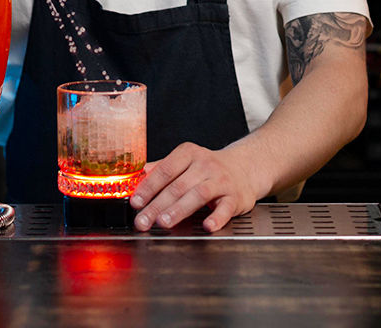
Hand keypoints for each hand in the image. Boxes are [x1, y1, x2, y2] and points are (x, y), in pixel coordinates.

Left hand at [129, 142, 260, 232]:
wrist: (244, 168)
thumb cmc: (209, 169)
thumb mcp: (185, 162)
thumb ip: (162, 169)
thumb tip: (137, 177)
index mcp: (188, 154)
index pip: (165, 171)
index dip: (148, 187)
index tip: (135, 202)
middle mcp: (205, 165)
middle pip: (178, 186)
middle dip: (157, 205)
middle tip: (143, 220)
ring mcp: (221, 180)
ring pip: (198, 194)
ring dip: (179, 209)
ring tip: (164, 222)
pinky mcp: (235, 197)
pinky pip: (225, 208)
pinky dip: (216, 218)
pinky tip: (206, 226)